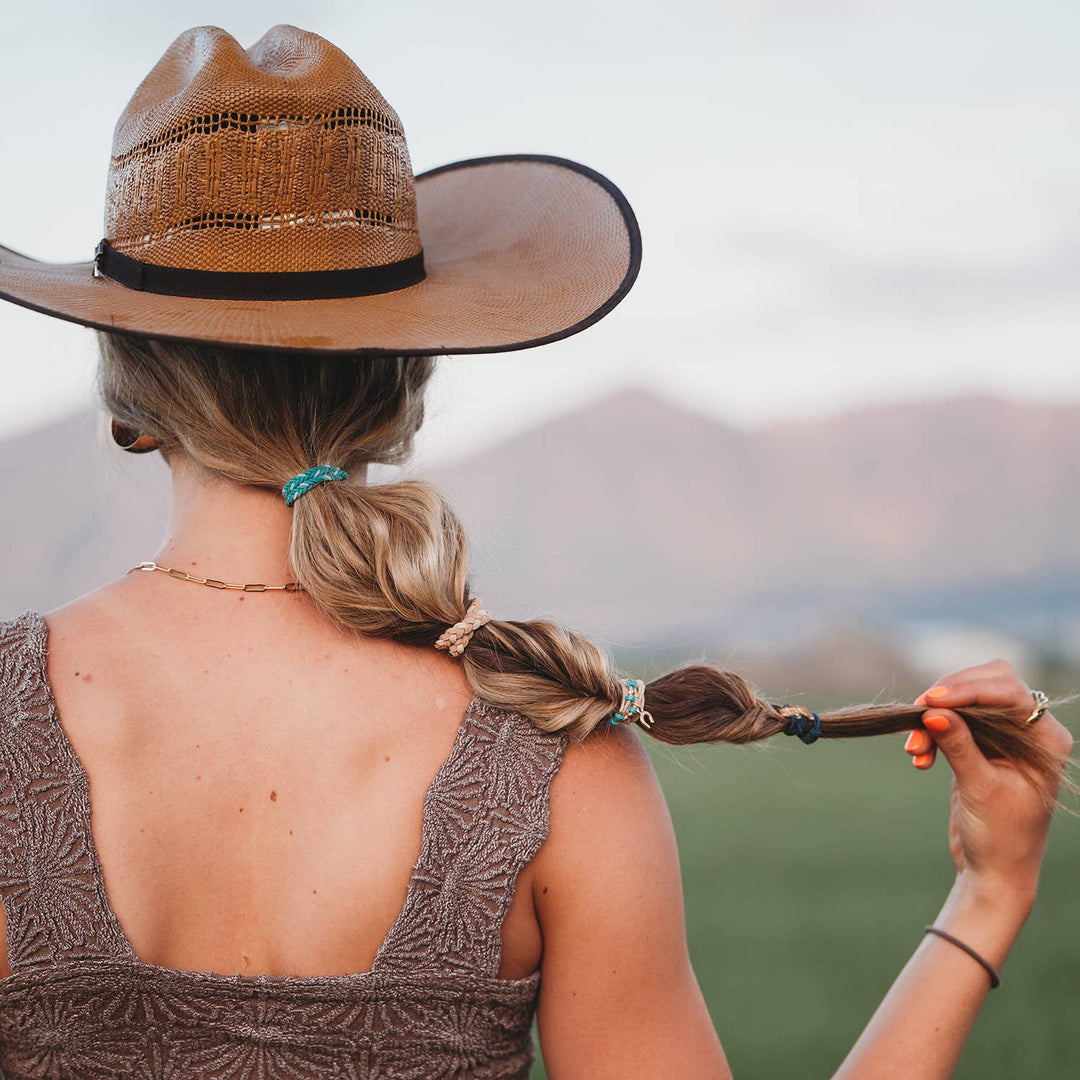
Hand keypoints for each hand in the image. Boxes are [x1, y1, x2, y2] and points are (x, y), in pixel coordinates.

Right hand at [903, 659, 1072, 894]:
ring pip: (963, 700)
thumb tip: (932, 710)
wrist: (994, 872)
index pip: (1010, 692)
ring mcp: (1003, 736)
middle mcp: (1028, 731)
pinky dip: (931, 732)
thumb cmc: (1001, 837)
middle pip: (987, 684)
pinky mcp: (978, 744)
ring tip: (914, 749)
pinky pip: (950, 720)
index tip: (932, 700)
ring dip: (934, 718)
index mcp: (1046, 739)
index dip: (969, 690)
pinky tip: (919, 757)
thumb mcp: (980, 789)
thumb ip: (958, 745)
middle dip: (949, 696)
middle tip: (919, 713)